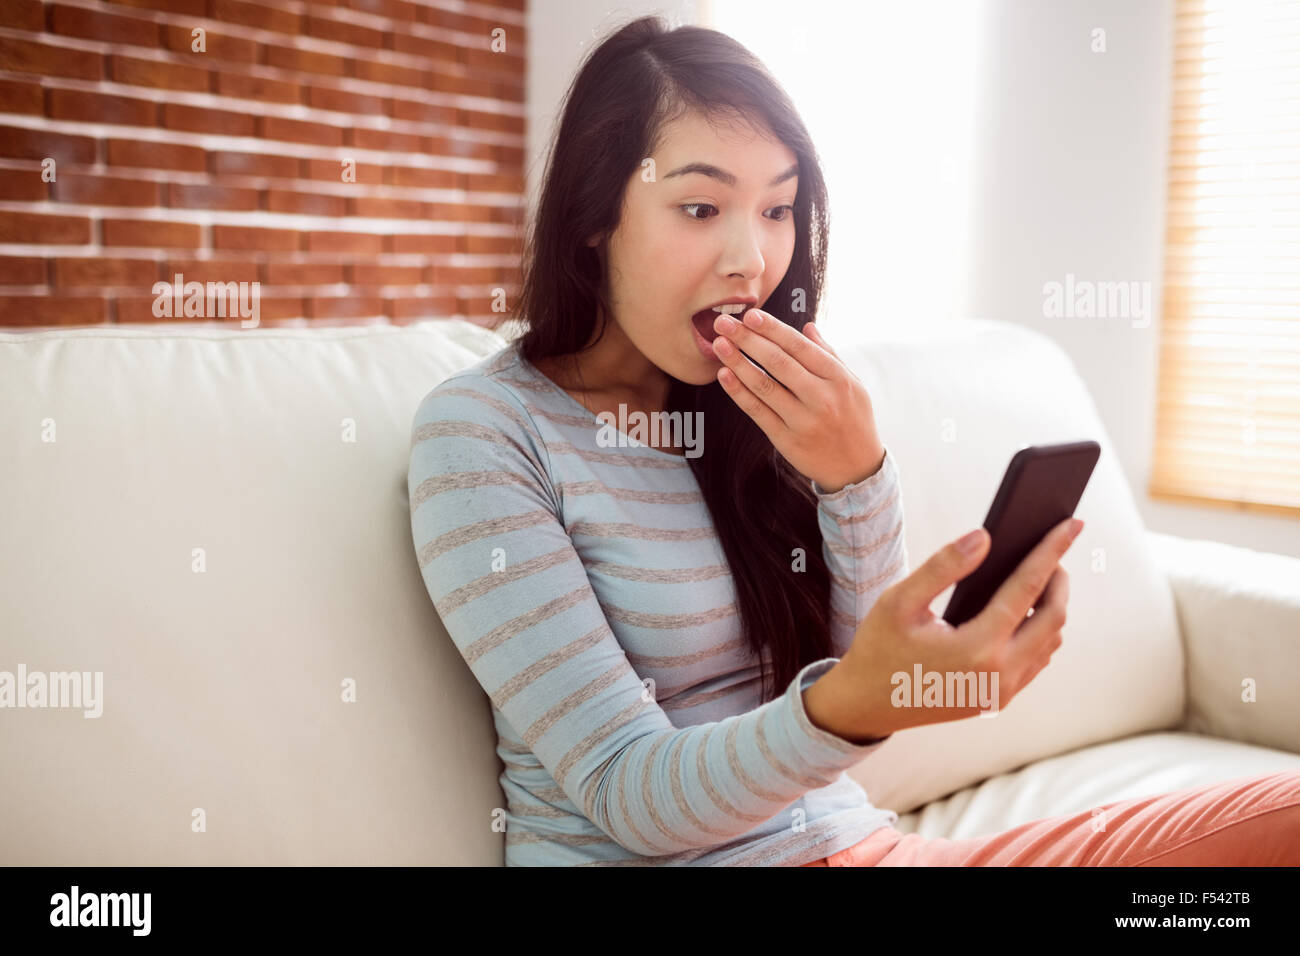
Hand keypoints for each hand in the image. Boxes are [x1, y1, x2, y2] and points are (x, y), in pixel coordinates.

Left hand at [712, 310, 883, 492]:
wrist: (857, 468)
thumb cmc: (853, 419)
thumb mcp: (852, 384)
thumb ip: (828, 355)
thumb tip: (807, 327)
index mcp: (838, 378)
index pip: (799, 347)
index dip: (772, 329)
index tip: (750, 315)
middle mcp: (822, 398)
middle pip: (778, 362)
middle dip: (748, 339)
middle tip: (724, 322)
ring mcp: (803, 421)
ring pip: (764, 386)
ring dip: (738, 362)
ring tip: (719, 344)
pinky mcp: (786, 440)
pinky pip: (758, 411)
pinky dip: (739, 392)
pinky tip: (724, 375)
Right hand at [806, 516, 1082, 741]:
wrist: (865, 705)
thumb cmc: (879, 649)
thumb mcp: (899, 601)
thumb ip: (943, 567)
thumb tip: (984, 538)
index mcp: (977, 648)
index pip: (1028, 589)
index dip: (1051, 552)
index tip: (1073, 524)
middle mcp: (999, 675)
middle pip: (1054, 618)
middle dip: (1060, 579)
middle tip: (1053, 552)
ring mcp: (1002, 692)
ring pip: (1051, 642)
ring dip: (1052, 608)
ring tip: (1038, 578)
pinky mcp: (998, 699)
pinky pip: (1036, 661)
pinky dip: (1040, 632)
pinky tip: (1023, 612)